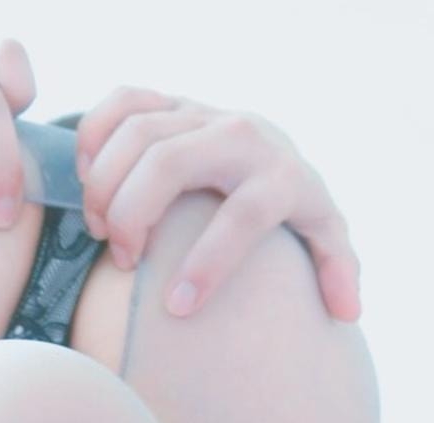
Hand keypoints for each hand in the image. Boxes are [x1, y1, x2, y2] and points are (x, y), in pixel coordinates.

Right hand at [75, 86, 360, 320]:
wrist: (275, 149)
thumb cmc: (295, 206)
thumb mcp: (324, 236)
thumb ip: (338, 270)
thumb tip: (347, 310)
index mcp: (283, 175)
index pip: (244, 215)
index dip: (209, 264)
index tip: (176, 307)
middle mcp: (243, 136)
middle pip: (171, 164)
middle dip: (135, 216)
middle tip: (123, 260)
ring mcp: (204, 112)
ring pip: (138, 134)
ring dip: (106, 185)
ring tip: (102, 231)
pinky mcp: (172, 101)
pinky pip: (122, 101)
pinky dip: (95, 135)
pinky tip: (86, 179)